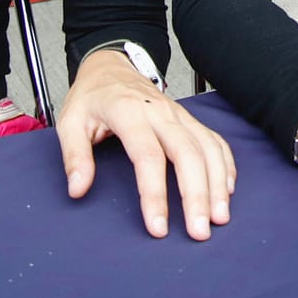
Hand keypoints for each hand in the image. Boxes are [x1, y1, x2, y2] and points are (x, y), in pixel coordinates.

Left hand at [59, 48, 235, 240]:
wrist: (111, 66)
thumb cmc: (92, 97)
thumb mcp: (70, 121)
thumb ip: (74, 156)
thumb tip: (78, 189)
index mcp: (128, 112)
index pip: (148, 156)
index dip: (155, 194)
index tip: (158, 228)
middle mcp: (160, 112)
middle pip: (187, 154)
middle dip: (197, 195)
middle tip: (199, 231)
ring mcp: (179, 114)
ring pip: (207, 148)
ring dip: (217, 184)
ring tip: (219, 218)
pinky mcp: (190, 119)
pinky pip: (215, 140)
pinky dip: (225, 165)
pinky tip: (226, 190)